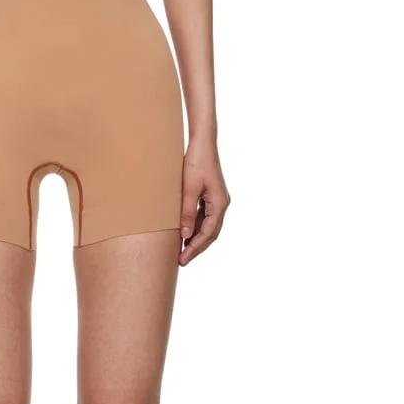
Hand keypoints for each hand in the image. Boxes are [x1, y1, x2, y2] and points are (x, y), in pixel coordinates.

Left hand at [178, 137, 230, 265]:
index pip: (208, 233)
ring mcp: (217, 199)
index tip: (182, 258)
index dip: (195, 247)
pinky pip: (204, 216)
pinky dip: (195, 226)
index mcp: (220, 203)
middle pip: (210, 233)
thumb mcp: (188, 189)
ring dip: (195, 238)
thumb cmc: (196, 162)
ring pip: (207, 226)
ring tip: (181, 250)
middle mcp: (222, 203)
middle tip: (181, 261)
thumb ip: (187, 212)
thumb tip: (184, 235)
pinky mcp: (211, 195)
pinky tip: (184, 232)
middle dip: (196, 247)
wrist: (202, 143)